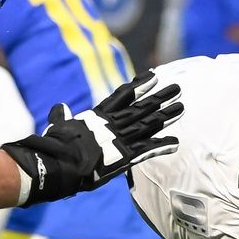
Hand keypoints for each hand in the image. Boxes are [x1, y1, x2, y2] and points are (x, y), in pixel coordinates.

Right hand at [3, 73, 182, 206]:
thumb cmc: (56, 145)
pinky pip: (147, 150)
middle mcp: (113, 124)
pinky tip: (175, 142)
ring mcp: (120, 139)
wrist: (61, 163)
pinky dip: (161, 146)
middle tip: (177, 89)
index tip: (154, 76)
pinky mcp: (125, 157)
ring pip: (148, 124)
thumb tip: (58, 107)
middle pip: (142, 107)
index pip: (123, 95)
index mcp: (99, 115)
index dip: (140, 85)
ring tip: (181, 108)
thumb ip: (61, 116)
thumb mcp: (58, 126)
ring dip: (166, 116)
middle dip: (160, 97)